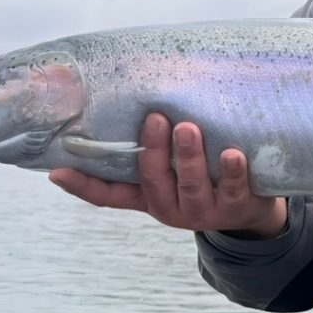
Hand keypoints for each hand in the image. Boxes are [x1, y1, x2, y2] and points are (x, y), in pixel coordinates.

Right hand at [49, 113, 287, 237]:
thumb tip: (125, 102)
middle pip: (155, 182)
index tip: (59, 169)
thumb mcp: (175, 168)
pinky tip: (233, 154)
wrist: (252, 209)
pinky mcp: (239, 206)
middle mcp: (173, 207)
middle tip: (157, 119)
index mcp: (150, 197)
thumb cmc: (205, 177)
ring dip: (189, 157)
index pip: (110, 195)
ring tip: (188, 129)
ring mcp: (206, 209)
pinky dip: (232, 171)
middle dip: (154, 151)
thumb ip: (153, 149)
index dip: (84, 186)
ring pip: (193, 185)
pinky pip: (234, 189)